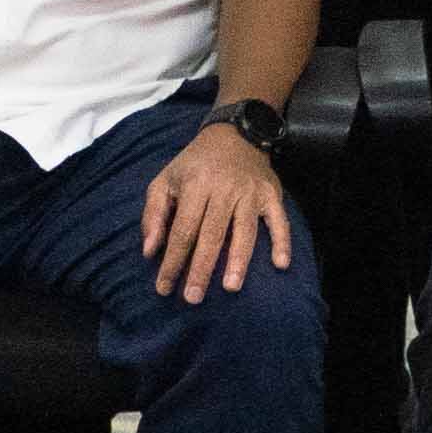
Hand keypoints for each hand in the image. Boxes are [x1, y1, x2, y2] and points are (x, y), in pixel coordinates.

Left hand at [139, 114, 293, 302]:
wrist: (234, 134)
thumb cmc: (194, 165)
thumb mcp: (165, 180)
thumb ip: (154, 215)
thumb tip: (149, 252)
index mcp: (195, 185)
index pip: (182, 230)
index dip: (172, 261)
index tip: (164, 288)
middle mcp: (223, 189)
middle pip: (211, 235)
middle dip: (201, 268)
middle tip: (193, 298)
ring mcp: (250, 193)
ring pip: (244, 230)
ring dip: (238, 259)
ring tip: (231, 287)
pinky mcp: (271, 194)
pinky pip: (279, 221)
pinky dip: (281, 242)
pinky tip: (280, 265)